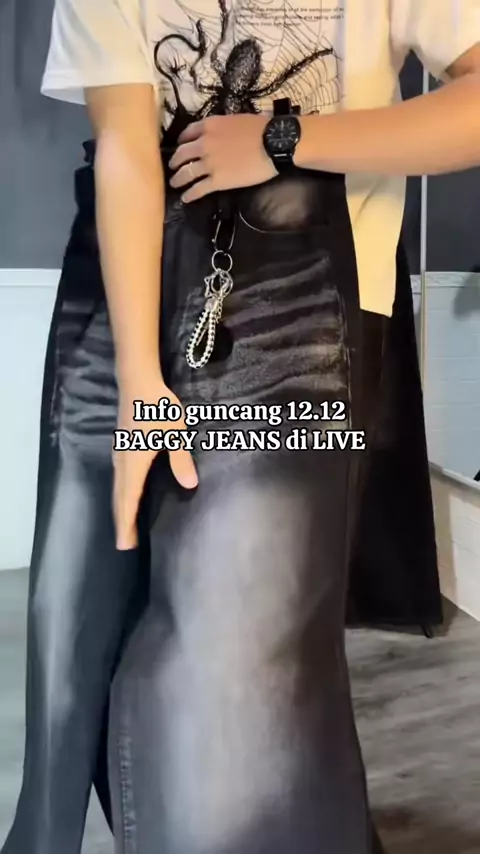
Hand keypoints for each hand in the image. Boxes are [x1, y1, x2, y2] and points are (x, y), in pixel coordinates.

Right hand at [113, 374, 197, 549]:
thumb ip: (181, 459)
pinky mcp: (121, 447)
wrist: (137, 382)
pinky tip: (128, 495)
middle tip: (125, 545)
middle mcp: (123, 462)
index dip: (127, 523)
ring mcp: (119, 454)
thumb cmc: (157, 407)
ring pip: (117, 489)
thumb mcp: (175, 433)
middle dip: (122, 522)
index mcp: (134, 463)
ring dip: (121, 509)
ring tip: (126, 525)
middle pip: (119, 498)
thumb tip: (190, 485)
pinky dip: (122, 495)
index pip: (128, 500)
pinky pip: (119, 479)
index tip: (125, 544)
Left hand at [169, 115, 276, 201]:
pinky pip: (198, 189)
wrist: (272, 143)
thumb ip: (222, 127)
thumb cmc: (261, 128)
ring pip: (186, 173)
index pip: (187, 133)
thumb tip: (223, 132)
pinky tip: (185, 198)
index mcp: (209, 126)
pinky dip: (190, 195)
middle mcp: (203, 144)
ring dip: (178, 179)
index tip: (180, 146)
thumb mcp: (236, 119)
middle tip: (173, 167)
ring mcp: (209, 164)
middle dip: (175, 162)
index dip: (181, 141)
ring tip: (175, 184)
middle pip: (182, 154)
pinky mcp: (217, 181)